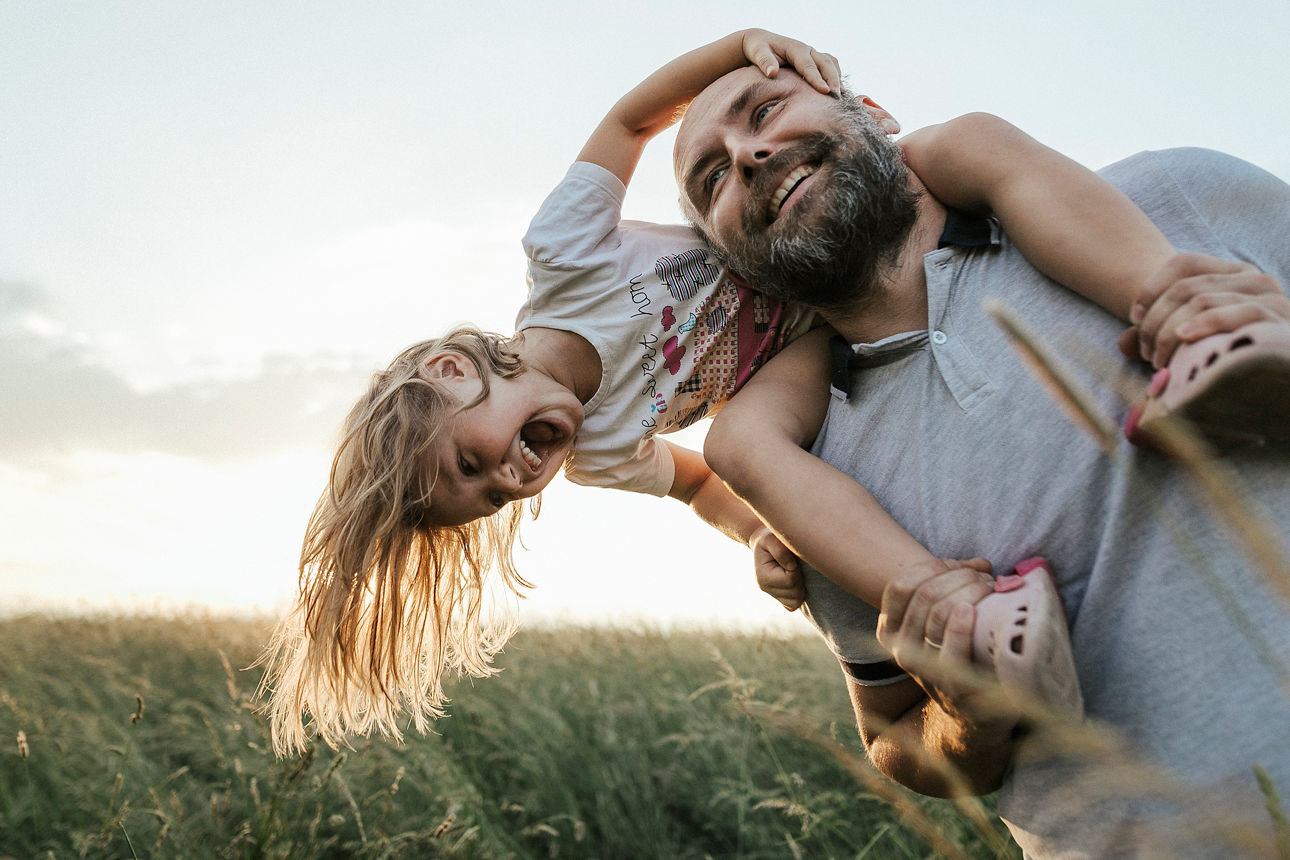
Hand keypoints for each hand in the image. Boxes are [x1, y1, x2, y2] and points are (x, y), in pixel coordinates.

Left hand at [740, 29, 840, 94]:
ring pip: (831, 64)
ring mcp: (812, 54)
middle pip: (825, 63)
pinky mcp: (814, 60)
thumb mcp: (758, 53)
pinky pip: (830, 66)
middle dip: (833, 79)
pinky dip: (836, 77)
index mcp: (795, 49)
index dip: (817, 78)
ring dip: (838, 78)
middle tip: (838, 98)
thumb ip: (765, 62)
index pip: (808, 64)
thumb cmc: (758, 49)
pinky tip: (838, 92)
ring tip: (842, 97)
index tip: (825, 91)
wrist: (760, 42)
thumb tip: (772, 72)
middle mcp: (807, 50)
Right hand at [750, 526, 803, 610]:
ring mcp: (772, 595)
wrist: (765, 543)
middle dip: (800, 578)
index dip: (796, 570)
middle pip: (794, 593)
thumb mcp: (771, 538)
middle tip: (795, 564)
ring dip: (800, 586)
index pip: (789, 580)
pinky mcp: (779, 598)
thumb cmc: (769, 538)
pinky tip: (795, 580)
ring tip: (795, 571)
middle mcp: (765, 588)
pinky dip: (798, 594)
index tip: (793, 559)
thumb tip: (792, 567)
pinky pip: (794, 605)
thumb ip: (780, 550)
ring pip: (796, 601)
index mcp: (763, 576)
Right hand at [875, 558, 1009, 728]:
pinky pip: (951, 646)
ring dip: (969, 591)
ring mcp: (923, 670)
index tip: (961, 566)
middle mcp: (899, 650)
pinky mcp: (950, 688)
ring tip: (991, 589)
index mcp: (890, 629)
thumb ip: (952, 588)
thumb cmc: (961, 654)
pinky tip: (972, 611)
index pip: (901, 585)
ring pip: (938, 612)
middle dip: (958, 576)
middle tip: (985, 577)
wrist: (974, 712)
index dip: (932, 567)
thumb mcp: (942, 621)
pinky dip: (962, 623)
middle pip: (924, 594)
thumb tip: (979, 563)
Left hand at [1119, 252, 1289, 367]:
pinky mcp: (1281, 318)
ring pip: (1202, 300)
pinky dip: (1205, 324)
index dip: (1151, 288)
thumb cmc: (1231, 358)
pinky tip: (1184, 338)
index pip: (1183, 264)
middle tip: (1147, 353)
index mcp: (1230, 274)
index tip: (1133, 318)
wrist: (1283, 378)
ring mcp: (1270, 296)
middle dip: (1155, 321)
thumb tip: (1123, 342)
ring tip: (1159, 360)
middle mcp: (1252, 278)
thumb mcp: (1190, 342)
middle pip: (1185, 286)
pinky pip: (1239, 312)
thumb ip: (1154, 337)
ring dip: (1170, 332)